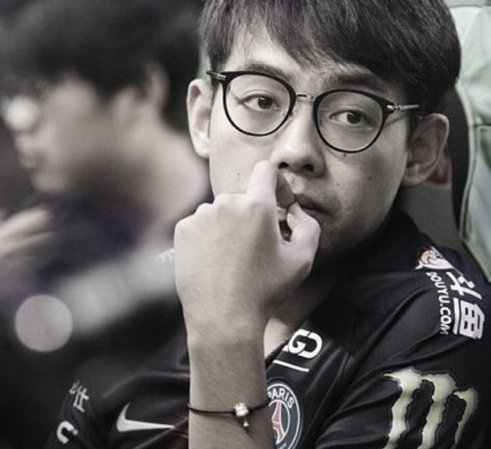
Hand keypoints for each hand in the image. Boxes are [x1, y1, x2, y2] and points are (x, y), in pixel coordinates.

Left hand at [174, 161, 319, 337]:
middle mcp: (226, 203)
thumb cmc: (265, 291)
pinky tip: (216, 261)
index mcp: (257, 205)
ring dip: (230, 226)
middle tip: (259, 247)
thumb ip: (307, 226)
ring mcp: (200, 216)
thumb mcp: (303, 259)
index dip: (278, 184)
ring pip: (221, 211)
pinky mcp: (182, 231)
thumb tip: (294, 210)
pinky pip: (201, 224)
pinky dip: (210, 237)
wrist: (224, 319)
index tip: (281, 204)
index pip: (266, 171)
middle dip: (254, 215)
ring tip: (235, 259)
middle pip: (244, 197)